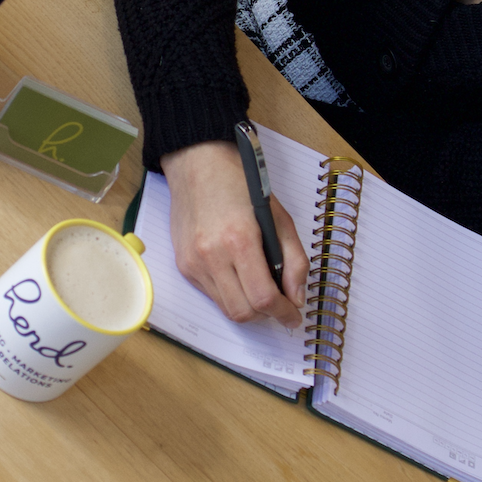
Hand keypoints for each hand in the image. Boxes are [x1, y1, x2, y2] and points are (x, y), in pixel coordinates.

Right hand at [159, 139, 308, 327]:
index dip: (283, 314)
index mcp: (239, 240)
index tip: (294, 316)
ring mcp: (193, 263)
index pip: (263, 298)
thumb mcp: (279, 218)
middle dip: (266, 316)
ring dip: (248, 308)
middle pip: (242, 312)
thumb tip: (296, 297)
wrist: (198, 164)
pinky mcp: (184, 265)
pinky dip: (230, 294)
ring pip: (225, 308)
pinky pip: (211, 295)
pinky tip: (240, 276)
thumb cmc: (241, 185)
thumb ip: (294, 260)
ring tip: (262, 291)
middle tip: (281, 307)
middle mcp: (211, 256)